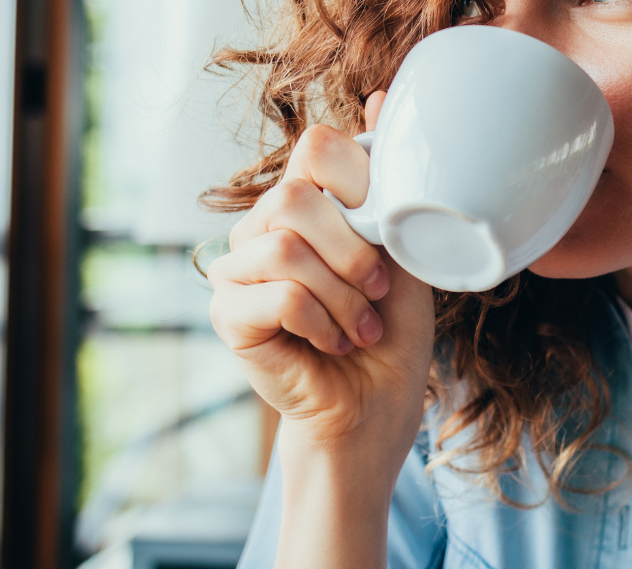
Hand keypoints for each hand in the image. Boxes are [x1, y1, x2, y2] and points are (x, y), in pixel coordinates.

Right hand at [208, 91, 432, 451]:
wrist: (376, 406)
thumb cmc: (392, 332)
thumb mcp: (404, 250)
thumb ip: (389, 186)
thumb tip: (381, 97)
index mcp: (306, 205)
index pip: (317, 149)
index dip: (360, 185)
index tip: (387, 237)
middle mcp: (263, 227)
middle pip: (296, 195)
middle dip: (353, 250)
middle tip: (378, 291)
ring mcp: (237, 268)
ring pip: (285, 246)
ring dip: (342, 296)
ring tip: (360, 327)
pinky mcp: (227, 314)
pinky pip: (275, 293)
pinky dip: (321, 321)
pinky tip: (334, 343)